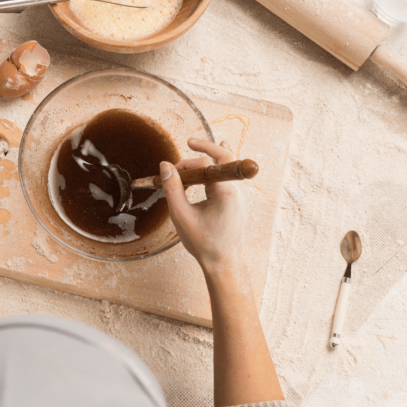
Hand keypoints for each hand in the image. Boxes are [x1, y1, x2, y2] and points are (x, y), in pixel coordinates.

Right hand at [159, 138, 247, 276]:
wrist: (223, 263)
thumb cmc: (203, 243)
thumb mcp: (181, 216)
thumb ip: (172, 188)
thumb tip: (165, 166)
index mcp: (225, 193)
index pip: (206, 165)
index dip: (186, 164)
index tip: (172, 172)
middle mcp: (237, 191)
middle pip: (224, 157)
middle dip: (206, 149)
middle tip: (190, 143)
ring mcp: (240, 196)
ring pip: (230, 165)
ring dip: (213, 157)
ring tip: (202, 146)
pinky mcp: (238, 201)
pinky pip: (231, 176)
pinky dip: (220, 167)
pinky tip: (220, 155)